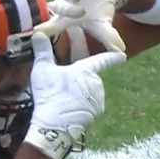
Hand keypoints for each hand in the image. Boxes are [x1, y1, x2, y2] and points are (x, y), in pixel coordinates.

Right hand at [24, 32, 125, 158]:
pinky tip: (71, 110)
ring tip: (65, 100)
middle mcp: (96, 83)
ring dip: (82, 94)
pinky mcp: (96, 113)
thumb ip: (42, 51)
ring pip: (91, 92)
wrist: (54, 125)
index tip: (123, 57)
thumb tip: (37, 33)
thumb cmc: (49, 94)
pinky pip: (91, 106)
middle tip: (64, 87)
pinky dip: (83, 107)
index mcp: (86, 70)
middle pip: (90, 78)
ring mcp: (98, 99)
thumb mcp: (42, 70)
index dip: (113, 57)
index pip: (103, 60)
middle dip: (81, 81)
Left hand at [35, 0, 128, 52]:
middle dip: (67, 9)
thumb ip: (108, 38)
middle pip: (60, 7)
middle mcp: (65, 2)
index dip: (44, 29)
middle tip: (80, 13)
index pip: (52, 25)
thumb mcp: (104, 26)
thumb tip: (121, 51)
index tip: (35, 32)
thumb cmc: (100, 11)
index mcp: (67, 18)